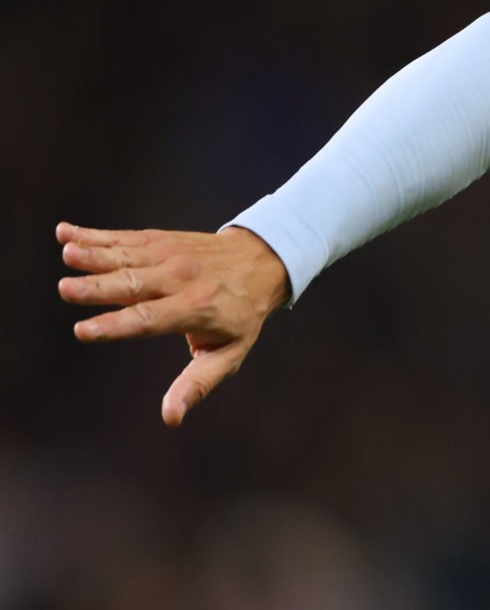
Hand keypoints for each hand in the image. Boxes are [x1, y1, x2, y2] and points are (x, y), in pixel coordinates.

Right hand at [56, 221, 291, 426]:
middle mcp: (180, 278)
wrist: (264, 260)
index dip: (116, 326)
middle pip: (133, 284)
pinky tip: (64, 233)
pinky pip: (124, 238)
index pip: (150, 319)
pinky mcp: (160, 240)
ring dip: (94, 253)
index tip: (83, 331)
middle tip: (65, 289)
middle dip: (98, 287)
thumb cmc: (241, 315)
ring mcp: (169, 255)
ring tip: (67, 251)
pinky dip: (94, 234)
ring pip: (126, 256)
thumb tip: (171, 418)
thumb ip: (198, 384)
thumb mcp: (230, 354)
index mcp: (195, 308)